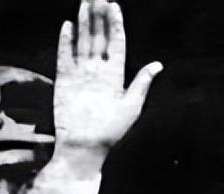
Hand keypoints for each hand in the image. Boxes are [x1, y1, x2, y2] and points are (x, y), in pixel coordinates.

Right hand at [44, 0, 161, 184]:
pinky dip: (66, 42)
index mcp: (115, 76)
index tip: (113, 5)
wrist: (84, 148)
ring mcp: (80, 75)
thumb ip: (142, 83)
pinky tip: (68, 27)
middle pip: (99, 38)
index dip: (115, 24)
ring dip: (84, 23)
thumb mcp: (132, 107)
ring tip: (85, 3)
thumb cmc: (110, 132)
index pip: (116, 43)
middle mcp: (98, 72)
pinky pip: (64, 57)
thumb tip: (158, 64)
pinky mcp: (64, 82)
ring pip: (83, 43)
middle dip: (98, 17)